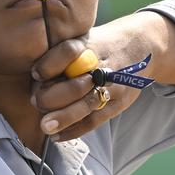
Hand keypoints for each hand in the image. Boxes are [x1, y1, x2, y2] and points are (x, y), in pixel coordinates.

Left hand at [29, 15, 167, 141]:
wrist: (141, 46)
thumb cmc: (99, 45)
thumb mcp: (81, 38)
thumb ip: (59, 55)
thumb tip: (34, 79)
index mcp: (88, 45)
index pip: (68, 51)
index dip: (50, 64)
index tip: (35, 74)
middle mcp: (101, 65)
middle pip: (77, 84)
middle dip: (53, 97)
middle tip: (36, 103)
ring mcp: (113, 85)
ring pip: (86, 105)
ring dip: (64, 118)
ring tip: (46, 127)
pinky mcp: (119, 102)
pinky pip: (95, 120)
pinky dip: (75, 130)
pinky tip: (58, 136)